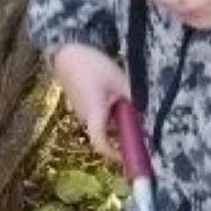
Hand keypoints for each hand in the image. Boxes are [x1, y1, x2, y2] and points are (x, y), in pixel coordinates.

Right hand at [50, 42, 131, 161]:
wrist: (67, 52)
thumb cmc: (92, 65)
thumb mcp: (119, 80)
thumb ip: (131, 99)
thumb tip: (144, 116)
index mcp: (94, 113)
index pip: (101, 143)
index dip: (115, 154)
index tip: (130, 158)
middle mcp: (86, 117)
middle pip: (106, 135)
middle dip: (123, 135)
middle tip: (143, 131)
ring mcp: (82, 111)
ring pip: (104, 124)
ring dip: (118, 121)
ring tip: (132, 108)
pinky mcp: (82, 105)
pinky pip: (100, 115)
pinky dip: (111, 112)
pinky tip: (120, 98)